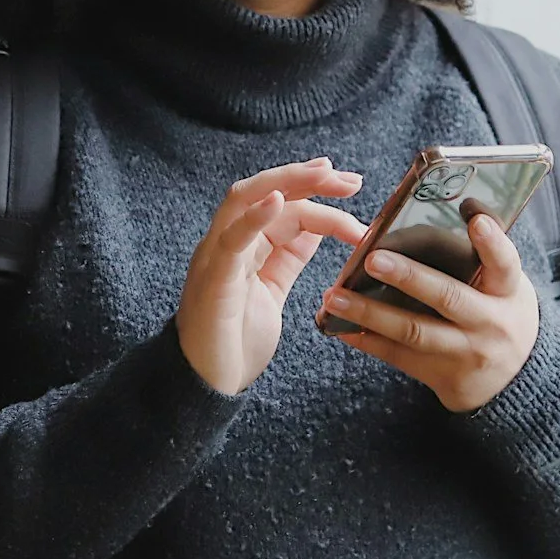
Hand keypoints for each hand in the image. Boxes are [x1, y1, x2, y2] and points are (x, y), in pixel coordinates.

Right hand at [176, 159, 365, 394]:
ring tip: (324, 174)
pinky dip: (253, 216)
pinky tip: (276, 199)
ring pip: (245, 199)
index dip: (317, 193)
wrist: (208, 384)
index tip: (352, 186)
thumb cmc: (235, 340)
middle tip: (350, 179)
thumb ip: (288, 256)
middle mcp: (228, 241)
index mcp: (245, 244)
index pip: (283, 206)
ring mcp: (216, 256)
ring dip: (286, 181)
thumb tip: (317, 226)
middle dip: (307, 178)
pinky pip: (231, 239)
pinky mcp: (213, 277)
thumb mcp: (273, 289)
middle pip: (264, 190)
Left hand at [318, 212, 539, 411]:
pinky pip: (398, 357)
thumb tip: (439, 213)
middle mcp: (489, 323)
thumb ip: (480, 259)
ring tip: (336, 298)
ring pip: (413, 331)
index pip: (505, 263)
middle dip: (409, 278)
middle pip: (447, 297)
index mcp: (508, 292)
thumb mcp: (505, 287)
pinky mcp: (442, 375)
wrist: (516, 380)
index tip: (475, 219)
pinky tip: (338, 327)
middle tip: (373, 259)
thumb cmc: (500, 312)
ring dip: (370, 313)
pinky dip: (366, 341)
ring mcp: (465, 352)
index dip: (491, 242)